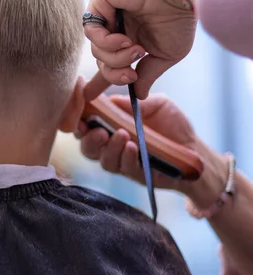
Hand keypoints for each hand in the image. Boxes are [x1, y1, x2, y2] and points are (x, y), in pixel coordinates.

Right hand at [76, 94, 226, 204]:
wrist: (196, 150)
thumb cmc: (173, 125)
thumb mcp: (157, 104)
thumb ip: (134, 102)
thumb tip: (111, 99)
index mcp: (111, 125)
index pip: (86, 124)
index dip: (78, 120)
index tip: (80, 113)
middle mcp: (112, 145)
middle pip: (87, 146)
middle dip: (88, 138)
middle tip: (98, 131)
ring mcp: (123, 161)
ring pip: (103, 159)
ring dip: (110, 147)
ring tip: (122, 136)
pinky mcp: (136, 174)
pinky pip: (124, 168)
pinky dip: (126, 157)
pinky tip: (133, 147)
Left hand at [83, 0, 197, 100]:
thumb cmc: (178, 19)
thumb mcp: (165, 55)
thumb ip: (148, 74)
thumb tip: (140, 94)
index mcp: (131, 40)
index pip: (109, 63)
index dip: (99, 80)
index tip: (88, 96)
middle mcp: (117, 28)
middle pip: (101, 62)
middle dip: (114, 74)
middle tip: (132, 74)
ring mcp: (106, 15)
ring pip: (96, 50)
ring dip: (115, 57)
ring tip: (136, 50)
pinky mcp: (99, 2)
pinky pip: (90, 32)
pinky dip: (106, 42)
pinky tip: (124, 39)